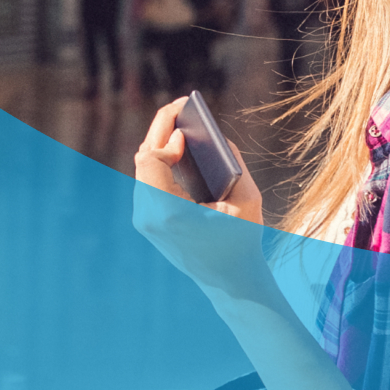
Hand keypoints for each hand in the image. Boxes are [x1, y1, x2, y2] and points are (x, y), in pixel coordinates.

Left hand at [132, 97, 272, 301]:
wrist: (229, 282)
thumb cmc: (241, 240)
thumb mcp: (246, 197)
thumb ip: (232, 161)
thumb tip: (215, 136)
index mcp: (168, 211)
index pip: (151, 159)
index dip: (166, 137)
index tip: (185, 129)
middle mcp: (148, 215)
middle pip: (144, 160)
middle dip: (161, 131)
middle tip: (179, 107)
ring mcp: (144, 220)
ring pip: (143, 169)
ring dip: (159, 145)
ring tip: (177, 122)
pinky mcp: (148, 222)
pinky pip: (148, 181)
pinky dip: (160, 161)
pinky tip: (175, 146)